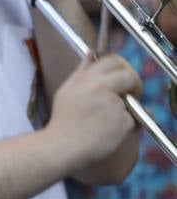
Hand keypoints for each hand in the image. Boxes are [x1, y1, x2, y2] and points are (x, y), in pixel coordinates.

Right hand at [45, 54, 139, 171]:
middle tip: (131, 94)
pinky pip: (135, 119)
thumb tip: (91, 53)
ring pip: (132, 101)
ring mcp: (114, 104)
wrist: (64, 145)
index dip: (121, 68)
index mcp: (86, 78)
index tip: (122, 77)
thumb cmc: (64, 120)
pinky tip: (110, 132)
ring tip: (108, 121)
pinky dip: (127, 126)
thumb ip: (81, 70)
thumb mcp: (67, 90)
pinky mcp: (124, 121)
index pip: (112, 60)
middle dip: (134, 84)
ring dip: (127, 108)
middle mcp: (100, 87)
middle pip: (129, 76)